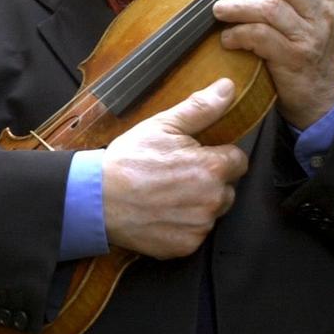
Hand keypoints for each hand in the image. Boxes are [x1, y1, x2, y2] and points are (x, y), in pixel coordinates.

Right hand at [101, 79, 248, 259]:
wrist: (96, 199)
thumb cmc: (127, 160)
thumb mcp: (162, 126)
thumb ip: (201, 108)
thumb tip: (228, 87)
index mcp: (212, 167)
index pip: (237, 160)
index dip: (217, 155)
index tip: (195, 156)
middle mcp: (212, 200)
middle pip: (227, 188)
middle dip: (208, 181)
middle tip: (176, 175)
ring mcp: (199, 226)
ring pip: (211, 211)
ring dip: (197, 204)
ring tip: (166, 194)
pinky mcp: (186, 246)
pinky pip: (195, 233)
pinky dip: (182, 225)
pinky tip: (161, 213)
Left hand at [212, 0, 333, 129]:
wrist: (319, 97)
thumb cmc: (302, 50)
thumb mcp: (306, 18)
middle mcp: (322, 13)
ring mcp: (310, 36)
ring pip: (269, 7)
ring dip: (237, 7)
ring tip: (222, 12)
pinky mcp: (294, 59)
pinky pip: (259, 36)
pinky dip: (237, 34)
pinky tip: (228, 39)